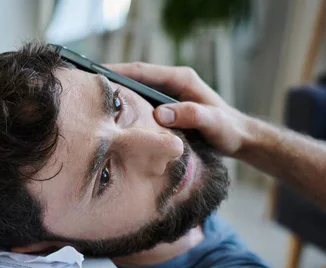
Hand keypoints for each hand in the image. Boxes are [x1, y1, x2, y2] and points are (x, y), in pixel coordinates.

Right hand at [106, 63, 252, 155]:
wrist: (238, 139)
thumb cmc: (228, 130)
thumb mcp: (212, 123)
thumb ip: (190, 116)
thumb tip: (160, 114)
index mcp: (181, 79)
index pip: (143, 71)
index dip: (118, 72)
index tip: (96, 75)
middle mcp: (172, 83)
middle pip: (135, 78)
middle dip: (111, 81)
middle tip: (86, 87)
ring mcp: (169, 95)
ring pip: (136, 91)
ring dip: (117, 94)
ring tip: (93, 101)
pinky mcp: (167, 107)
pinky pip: (142, 103)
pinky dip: (127, 106)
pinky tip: (114, 117)